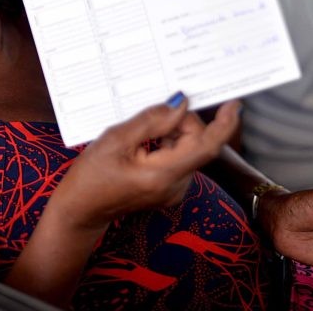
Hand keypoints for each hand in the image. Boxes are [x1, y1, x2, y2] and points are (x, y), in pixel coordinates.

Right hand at [49, 97, 240, 231]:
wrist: (79, 210)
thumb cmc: (90, 176)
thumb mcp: (116, 140)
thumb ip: (151, 120)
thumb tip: (180, 103)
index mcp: (163, 174)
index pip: (206, 147)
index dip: (224, 124)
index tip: (233, 104)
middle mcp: (175, 185)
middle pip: (195, 144)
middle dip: (181, 122)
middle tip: (154, 109)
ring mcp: (173, 189)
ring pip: (186, 149)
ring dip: (172, 132)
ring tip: (141, 129)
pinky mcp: (167, 188)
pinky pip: (177, 158)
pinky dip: (166, 143)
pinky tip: (144, 141)